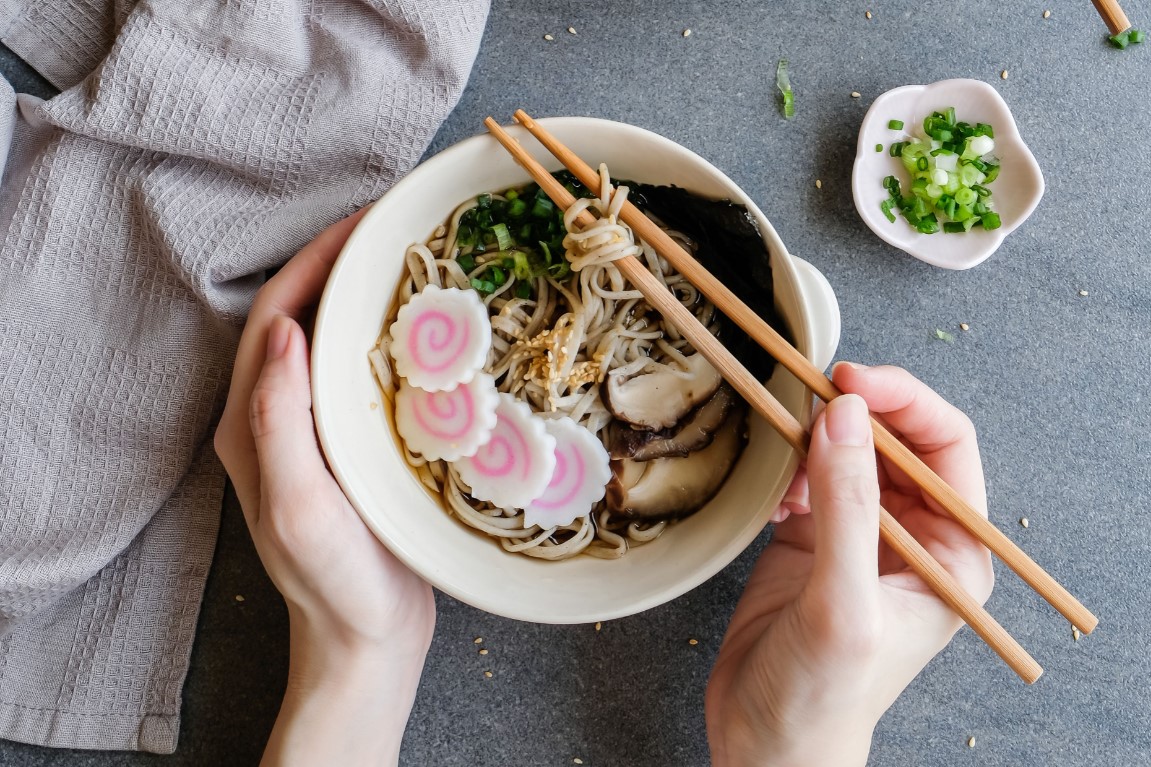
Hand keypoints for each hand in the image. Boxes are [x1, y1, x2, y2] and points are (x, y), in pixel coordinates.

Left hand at [215, 209, 434, 765]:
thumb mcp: (300, 505)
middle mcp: (276, 418)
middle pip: (300, 317)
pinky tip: (427, 329)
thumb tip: (281, 326)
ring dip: (363, 295)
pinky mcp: (348, 446)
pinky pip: (361, 373)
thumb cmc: (333, 582)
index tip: (364, 223)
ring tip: (413, 262)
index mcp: (252, 424)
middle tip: (396, 229)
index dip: (313, 261)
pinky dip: (386, 337)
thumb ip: (280, 421)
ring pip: (332, 341)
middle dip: (339, 264)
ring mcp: (313, 432)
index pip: (276, 317)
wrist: (367, 638)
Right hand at [705, 364, 993, 766]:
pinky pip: (805, 478)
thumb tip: (843, 417)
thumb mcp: (842, 603)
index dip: (905, 404)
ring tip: (784, 434)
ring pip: (847, 453)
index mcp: (950, 555)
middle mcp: (911, 539)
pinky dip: (785, 466)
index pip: (946, 449)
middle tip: (811, 389)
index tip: (853, 381)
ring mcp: (858, 537)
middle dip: (857, 410)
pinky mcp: (810, 541)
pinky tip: (771, 483)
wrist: (764, 744)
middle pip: (895, 442)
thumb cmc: (822, 698)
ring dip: (815, 435)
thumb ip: (847, 508)